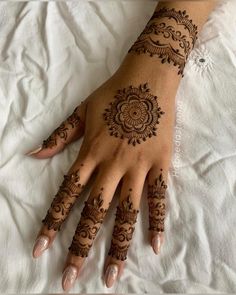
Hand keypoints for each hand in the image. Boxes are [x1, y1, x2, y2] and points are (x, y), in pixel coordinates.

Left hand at [28, 58, 175, 291]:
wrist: (146, 80)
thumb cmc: (112, 95)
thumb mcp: (80, 112)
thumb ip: (59, 136)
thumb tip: (33, 154)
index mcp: (91, 153)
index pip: (67, 194)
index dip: (52, 222)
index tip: (40, 248)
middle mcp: (112, 165)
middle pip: (94, 212)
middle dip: (80, 246)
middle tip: (70, 278)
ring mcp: (138, 166)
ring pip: (126, 212)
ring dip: (118, 246)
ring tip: (111, 276)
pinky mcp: (160, 163)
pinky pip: (159, 197)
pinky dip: (158, 220)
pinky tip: (155, 245)